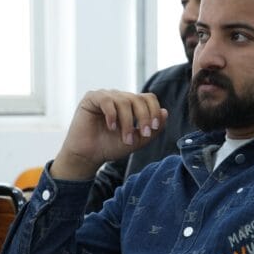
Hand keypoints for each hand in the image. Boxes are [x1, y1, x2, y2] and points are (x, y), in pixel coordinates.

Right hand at [51, 90, 167, 179]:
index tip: (152, 128)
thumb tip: (165, 112)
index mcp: (130, 105)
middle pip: (138, 98)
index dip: (154, 111)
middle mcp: (119, 98)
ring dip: (127, 122)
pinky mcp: (91, 99)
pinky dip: (112, 115)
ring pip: (124, 101)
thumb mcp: (137, 141)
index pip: (148, 98)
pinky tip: (111, 127)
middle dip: (143, 117)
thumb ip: (153, 129)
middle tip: (143, 134)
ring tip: (125, 139)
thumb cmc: (110, 147)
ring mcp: (105, 97)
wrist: (88, 156)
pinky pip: (106, 100)